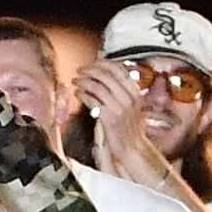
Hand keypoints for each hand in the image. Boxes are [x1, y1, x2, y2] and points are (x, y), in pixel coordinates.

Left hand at [73, 60, 163, 186]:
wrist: (131, 148)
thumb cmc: (128, 127)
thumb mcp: (130, 105)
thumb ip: (121, 91)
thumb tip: (105, 75)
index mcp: (135, 93)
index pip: (119, 69)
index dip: (103, 63)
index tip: (92, 63)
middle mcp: (129, 98)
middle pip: (106, 75)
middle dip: (90, 70)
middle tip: (80, 71)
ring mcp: (119, 108)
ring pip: (98, 87)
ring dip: (83, 82)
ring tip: (76, 82)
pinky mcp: (109, 118)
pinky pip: (92, 101)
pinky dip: (83, 95)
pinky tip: (77, 94)